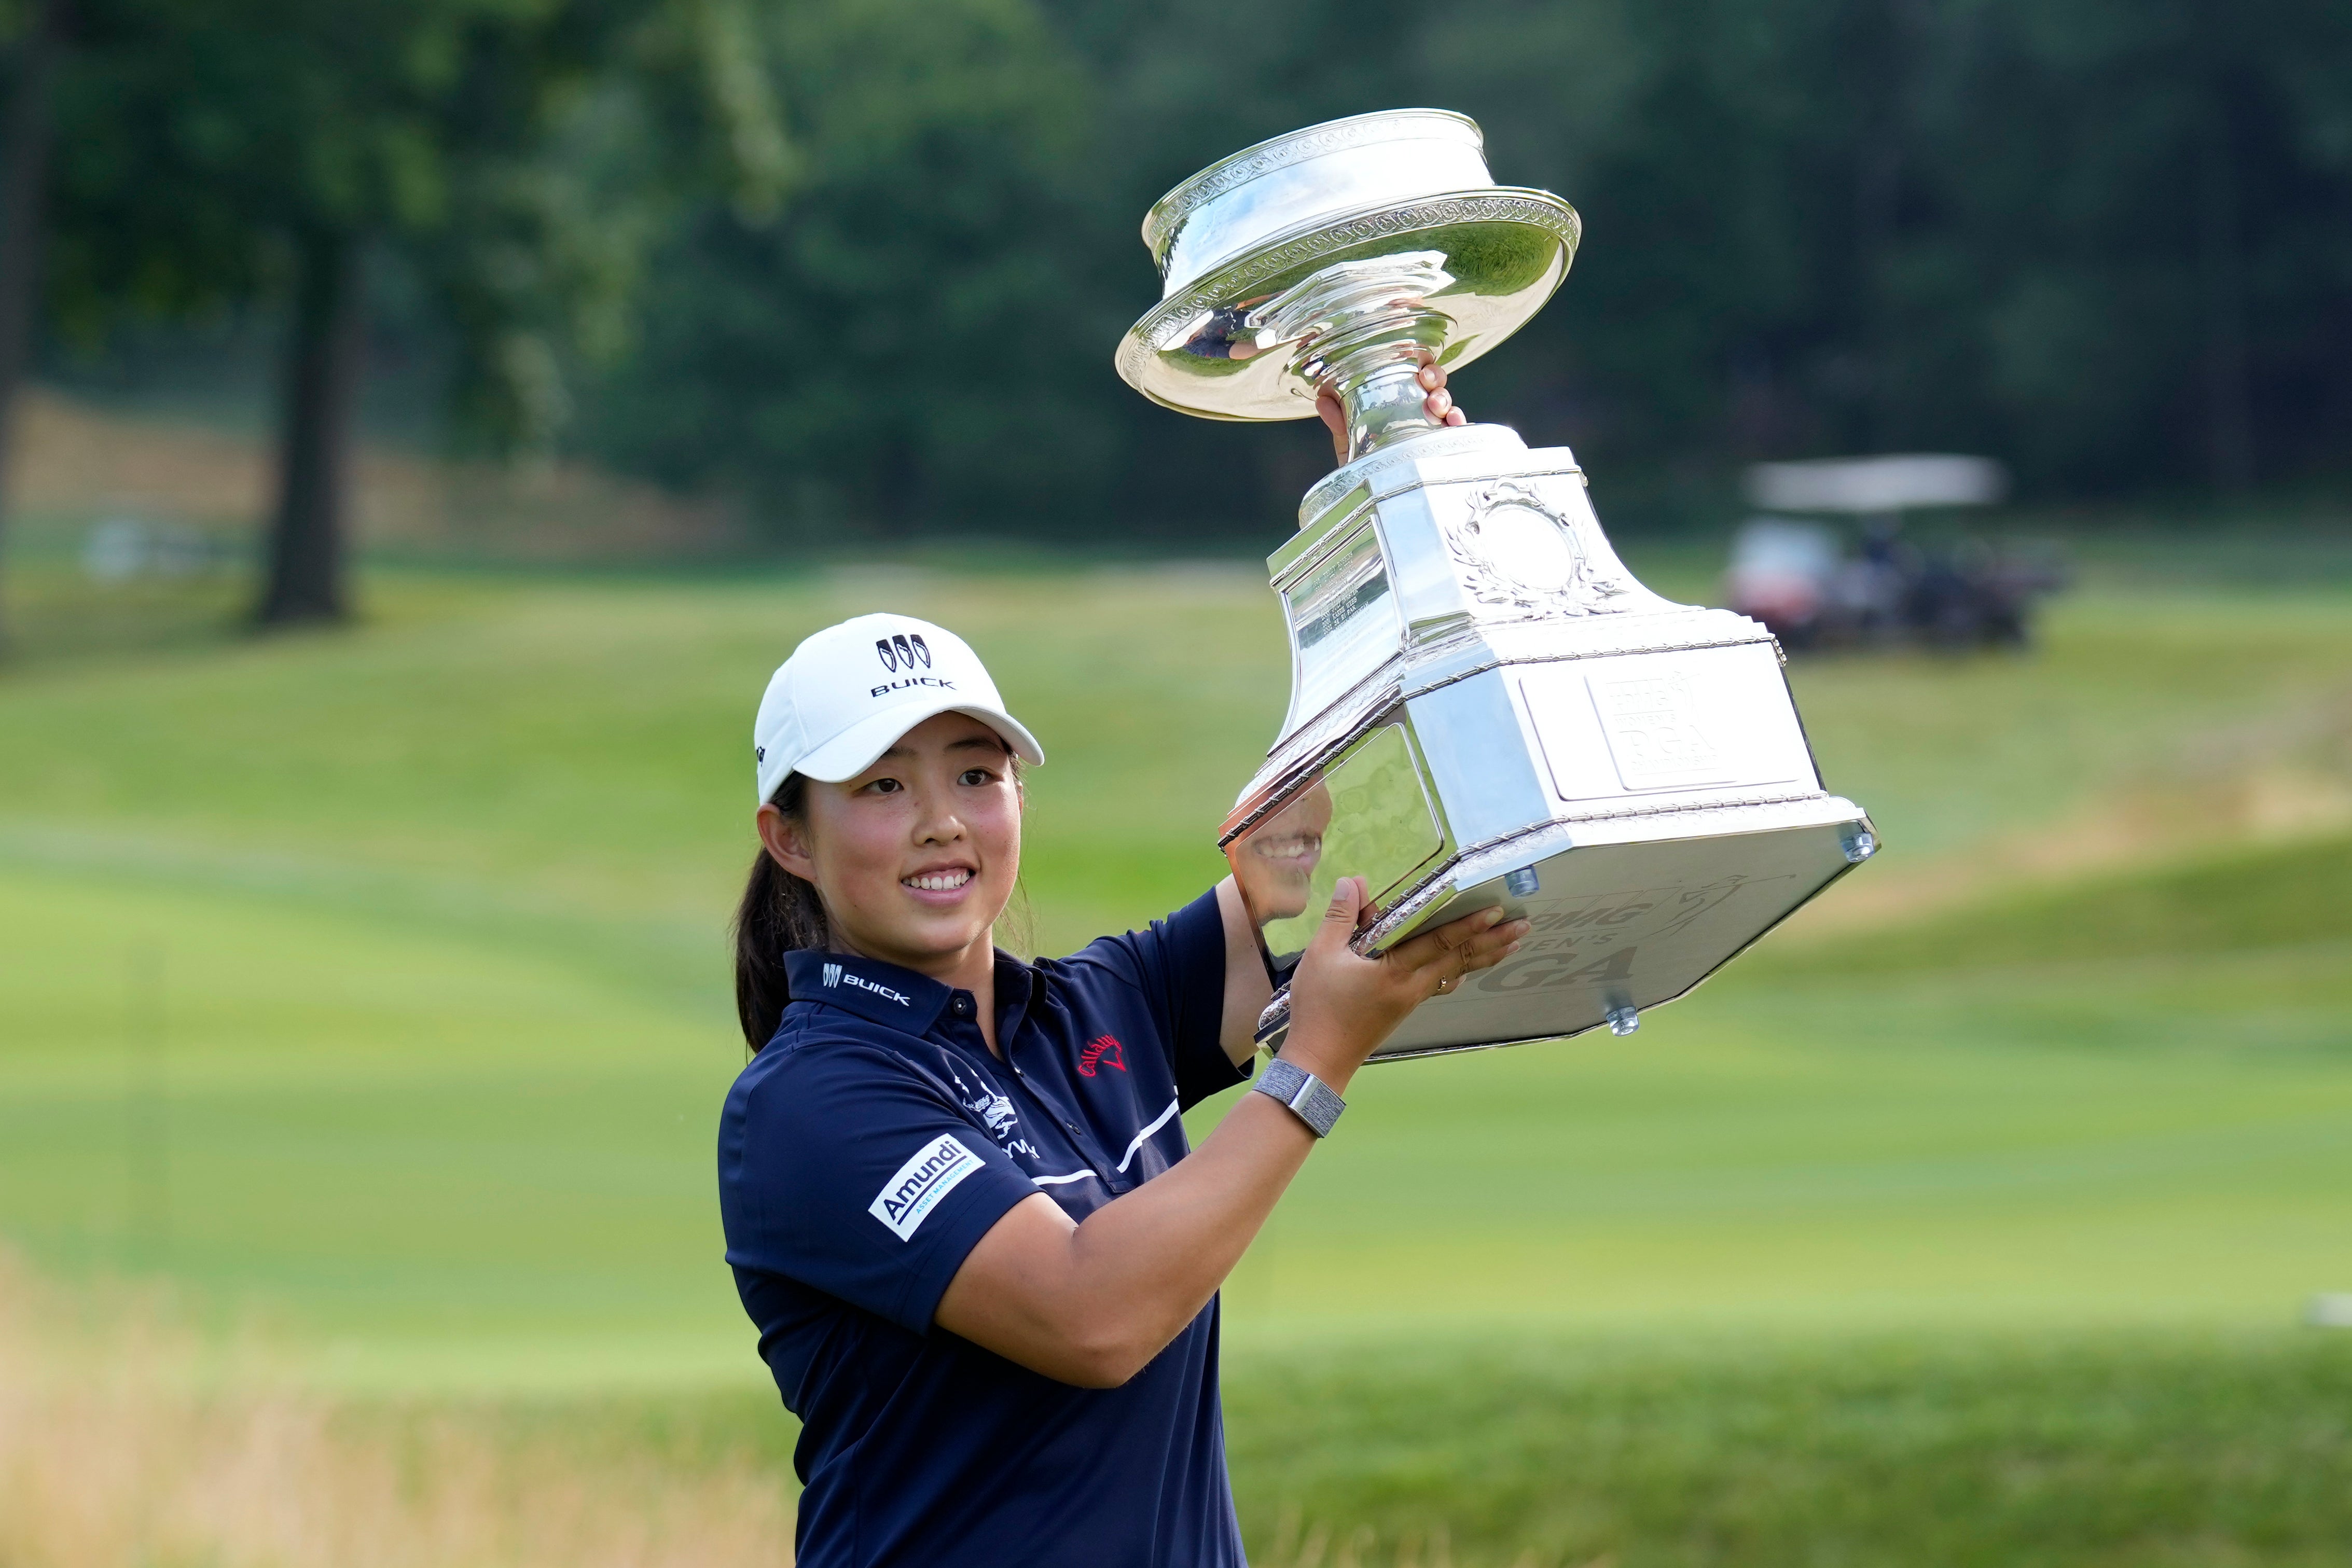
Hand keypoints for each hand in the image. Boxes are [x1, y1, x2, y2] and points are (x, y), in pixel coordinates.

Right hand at [1279, 877, 1524, 1091]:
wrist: (1320, 1061)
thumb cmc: (1319, 1007)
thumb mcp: (1321, 955)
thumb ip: (1341, 917)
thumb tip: (1353, 881)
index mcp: (1395, 971)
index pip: (1440, 942)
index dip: (1469, 925)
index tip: (1496, 911)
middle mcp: (1412, 986)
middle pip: (1461, 959)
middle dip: (1493, 941)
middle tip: (1524, 925)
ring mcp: (1412, 1000)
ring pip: (1456, 972)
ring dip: (1485, 956)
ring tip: (1511, 944)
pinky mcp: (1405, 1009)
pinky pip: (1442, 985)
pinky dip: (1461, 973)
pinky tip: (1466, 971)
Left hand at [1315, 359, 1466, 463]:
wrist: (1374, 506)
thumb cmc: (1367, 468)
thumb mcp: (1350, 444)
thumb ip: (1338, 422)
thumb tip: (1322, 397)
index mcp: (1403, 408)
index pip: (1416, 380)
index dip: (1419, 368)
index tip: (1416, 365)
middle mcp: (1423, 418)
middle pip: (1436, 388)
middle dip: (1436, 378)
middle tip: (1427, 381)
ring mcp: (1437, 435)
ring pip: (1450, 408)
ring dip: (1445, 400)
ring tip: (1437, 405)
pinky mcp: (1447, 454)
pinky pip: (1459, 437)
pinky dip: (1460, 425)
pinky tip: (1455, 423)